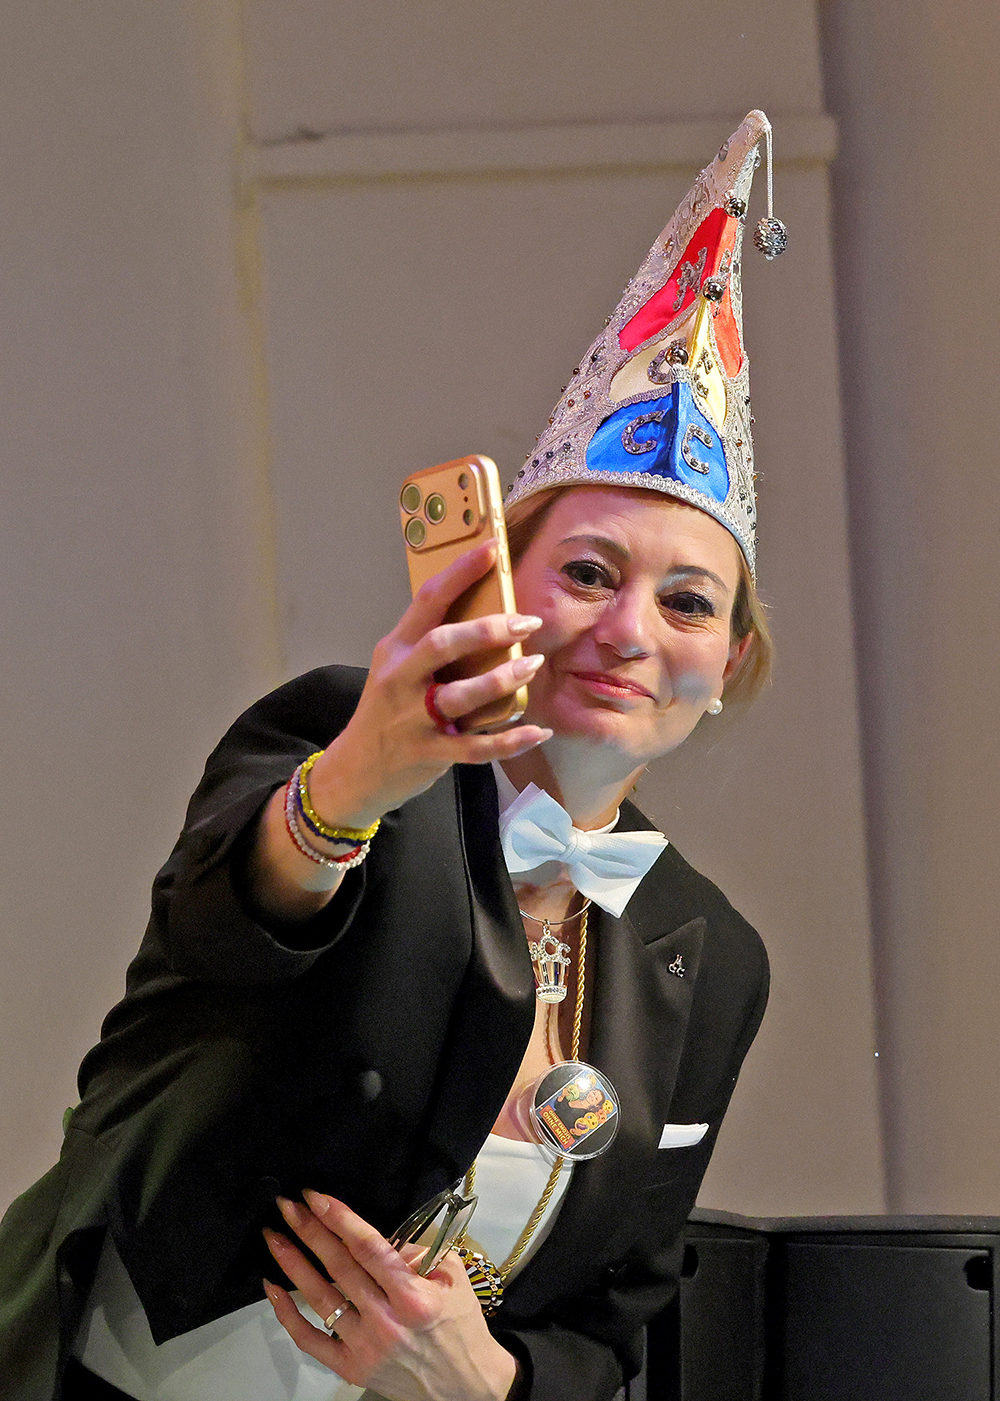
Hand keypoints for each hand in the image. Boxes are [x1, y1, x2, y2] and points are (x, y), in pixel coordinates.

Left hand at [263, 1191, 517, 1400]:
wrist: (465, 1386)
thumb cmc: (461, 1324)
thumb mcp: (453, 1276)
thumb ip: (415, 1252)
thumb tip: (376, 1235)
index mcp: (414, 1297)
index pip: (368, 1248)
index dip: (339, 1219)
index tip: (315, 1196)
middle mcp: (387, 1322)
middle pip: (339, 1267)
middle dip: (309, 1231)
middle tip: (287, 1205)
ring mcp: (365, 1348)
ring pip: (320, 1298)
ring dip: (292, 1263)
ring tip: (274, 1236)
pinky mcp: (352, 1369)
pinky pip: (310, 1340)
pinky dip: (287, 1314)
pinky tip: (272, 1287)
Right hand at [308, 541, 551, 828]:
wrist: (356, 769)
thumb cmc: (385, 711)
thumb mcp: (395, 668)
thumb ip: (428, 645)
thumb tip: (486, 612)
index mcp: (396, 650)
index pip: (427, 600)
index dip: (460, 572)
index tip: (491, 548)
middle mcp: (402, 680)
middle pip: (443, 644)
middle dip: (487, 630)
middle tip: (526, 622)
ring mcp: (414, 719)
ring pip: (462, 696)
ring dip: (502, 680)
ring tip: (533, 665)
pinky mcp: (430, 753)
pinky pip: (476, 748)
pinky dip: (510, 740)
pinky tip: (538, 731)